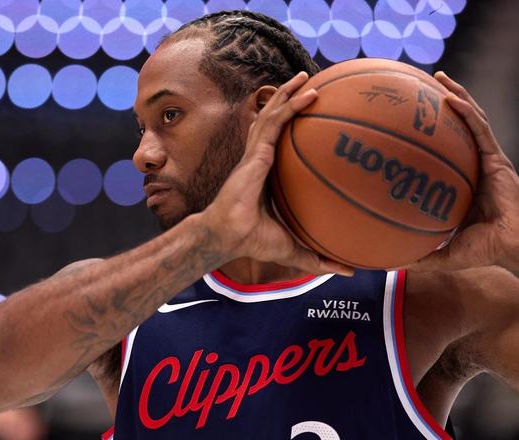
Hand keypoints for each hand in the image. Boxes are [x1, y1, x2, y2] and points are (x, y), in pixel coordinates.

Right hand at [202, 72, 354, 276]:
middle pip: (275, 121)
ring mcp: (257, 152)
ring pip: (272, 114)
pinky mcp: (255, 152)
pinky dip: (290, 104)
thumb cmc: (253, 240)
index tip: (310, 116)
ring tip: (307, 77)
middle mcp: (261, 158)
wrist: (229, 236)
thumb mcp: (295, 248)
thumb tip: (351, 272)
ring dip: (288, 93)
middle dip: (289, 100)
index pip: (279, 144)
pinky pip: (274, 122)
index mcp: (267, 175)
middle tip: (310, 85)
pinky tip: (308, 92)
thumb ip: (320, 257)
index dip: (291, 127)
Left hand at [408, 72, 518, 272]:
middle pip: (457, 128)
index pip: (443, 150)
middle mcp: (474, 166)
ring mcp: (487, 161)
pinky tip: (451, 99)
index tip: (406, 121)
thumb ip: (417, 253)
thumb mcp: (442, 251)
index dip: (429, 133)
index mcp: (460, 181)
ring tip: (438, 78)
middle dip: (442, 104)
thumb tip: (387, 263)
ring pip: (471, 121)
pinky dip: (468, 113)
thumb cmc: (481, 250)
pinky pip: (481, 131)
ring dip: (456, 97)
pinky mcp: (498, 160)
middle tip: (420, 87)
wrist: (510, 248)